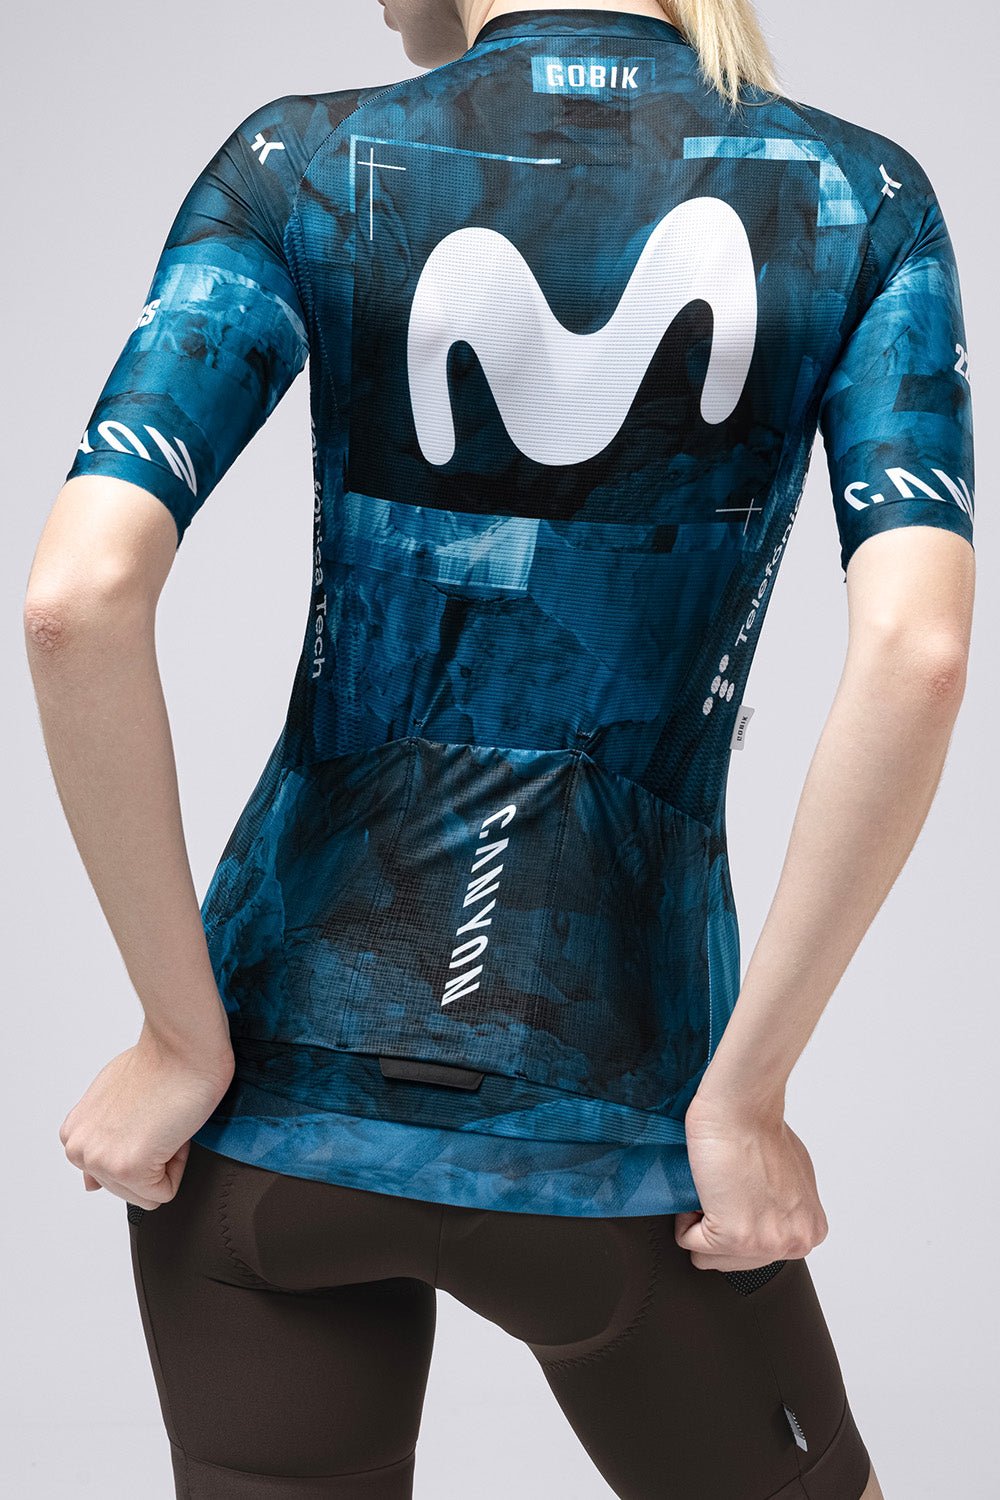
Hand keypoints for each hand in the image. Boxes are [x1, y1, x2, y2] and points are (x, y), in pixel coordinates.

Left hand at [58, 1024, 234, 1209]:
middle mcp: (80, 1148)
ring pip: (147, 1193)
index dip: (143, 1146)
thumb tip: (88, 1184)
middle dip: (153, 1157)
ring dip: (165, 1160)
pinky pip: (165, 1192)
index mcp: (74, 1134)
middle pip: (127, 1189)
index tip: (148, 1116)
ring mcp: (100, 1160)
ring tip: (164, 1121)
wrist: (181, 1044)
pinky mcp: (129, 1167)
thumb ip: (98, 1142)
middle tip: (159, 1118)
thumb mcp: (112, 1102)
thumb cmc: (160, 1061)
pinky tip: (172, 1128)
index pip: (111, 1174)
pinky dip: (178, 1163)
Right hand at [675, 1100, 828, 1270]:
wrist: (742, 1107)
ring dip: (701, 1222)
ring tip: (716, 1187)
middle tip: (725, 1188)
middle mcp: (793, 1242)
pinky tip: (704, 1186)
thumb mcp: (792, 1178)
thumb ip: (784, 1208)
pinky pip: (688, 1241)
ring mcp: (765, 1243)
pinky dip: (685, 1216)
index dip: (736, 1219)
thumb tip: (763, 1215)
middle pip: (733, 1261)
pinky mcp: (734, 1237)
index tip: (738, 1192)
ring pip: (709, 1257)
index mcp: (810, 1230)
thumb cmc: (759, 1126)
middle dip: (718, 1225)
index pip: (758, 1252)